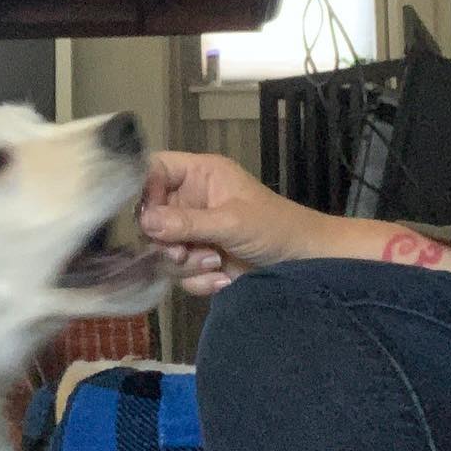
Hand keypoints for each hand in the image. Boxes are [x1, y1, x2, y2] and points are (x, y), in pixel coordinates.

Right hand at [138, 152, 327, 294]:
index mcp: (200, 175)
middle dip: (166, 241)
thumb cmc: (275, 228)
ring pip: (162, 250)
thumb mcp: (232, 222)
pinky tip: (222, 279)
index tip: (149, 216)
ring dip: (185, 264)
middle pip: (151, 217)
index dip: (144, 189)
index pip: (155, 170)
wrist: (305, 264)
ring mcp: (194, 232)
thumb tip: (145, 222)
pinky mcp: (199, 260)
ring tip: (215, 264)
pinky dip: (198, 280)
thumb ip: (187, 222)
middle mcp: (191, 200)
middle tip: (180, 253)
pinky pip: (178, 273)